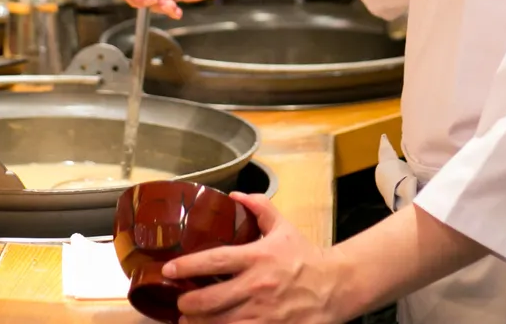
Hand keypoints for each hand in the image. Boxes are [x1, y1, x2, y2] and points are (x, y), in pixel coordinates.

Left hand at [169, 194, 346, 323]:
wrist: (336, 287)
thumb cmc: (306, 258)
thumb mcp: (284, 228)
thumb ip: (260, 208)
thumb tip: (235, 194)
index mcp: (258, 257)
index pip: (215, 260)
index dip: (188, 266)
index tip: (169, 269)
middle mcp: (258, 286)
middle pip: (211, 299)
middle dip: (187, 304)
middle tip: (179, 302)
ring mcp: (264, 313)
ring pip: (221, 323)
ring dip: (199, 323)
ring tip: (188, 321)